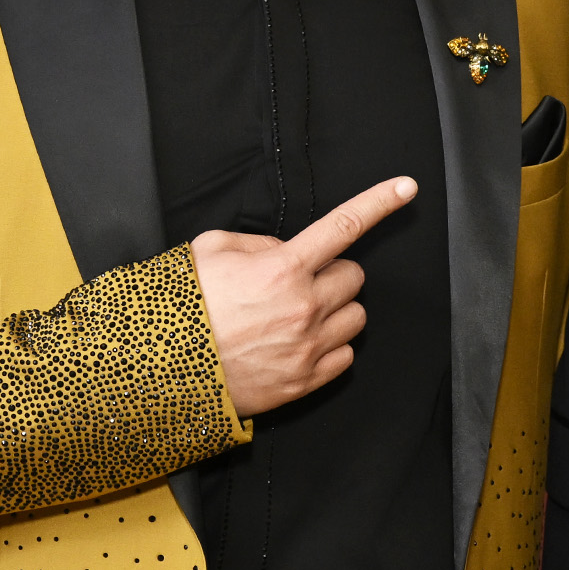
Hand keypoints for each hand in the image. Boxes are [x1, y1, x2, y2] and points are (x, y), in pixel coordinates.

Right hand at [192, 178, 417, 415]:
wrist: (161, 369)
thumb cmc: (183, 306)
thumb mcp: (211, 251)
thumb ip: (259, 243)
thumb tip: (286, 252)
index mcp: (283, 268)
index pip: (344, 226)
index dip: (380, 202)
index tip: (407, 188)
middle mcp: (304, 306)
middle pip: (353, 277)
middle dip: (331, 274)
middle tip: (298, 283)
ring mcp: (308, 347)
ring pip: (356, 317)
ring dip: (335, 311)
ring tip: (298, 316)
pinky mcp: (305, 381)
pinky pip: (346, 357)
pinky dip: (330, 348)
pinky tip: (298, 344)